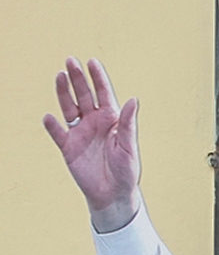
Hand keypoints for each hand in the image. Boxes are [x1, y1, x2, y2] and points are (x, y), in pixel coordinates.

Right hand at [43, 57, 140, 232]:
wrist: (113, 194)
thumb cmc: (126, 170)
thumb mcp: (128, 146)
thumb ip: (128, 123)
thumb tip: (133, 99)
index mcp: (112, 120)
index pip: (104, 94)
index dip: (98, 78)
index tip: (92, 62)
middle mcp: (95, 122)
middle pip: (84, 96)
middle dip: (78, 78)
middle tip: (70, 61)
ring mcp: (80, 133)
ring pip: (69, 108)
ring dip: (63, 93)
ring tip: (59, 76)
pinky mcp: (68, 147)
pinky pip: (57, 133)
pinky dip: (52, 125)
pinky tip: (49, 117)